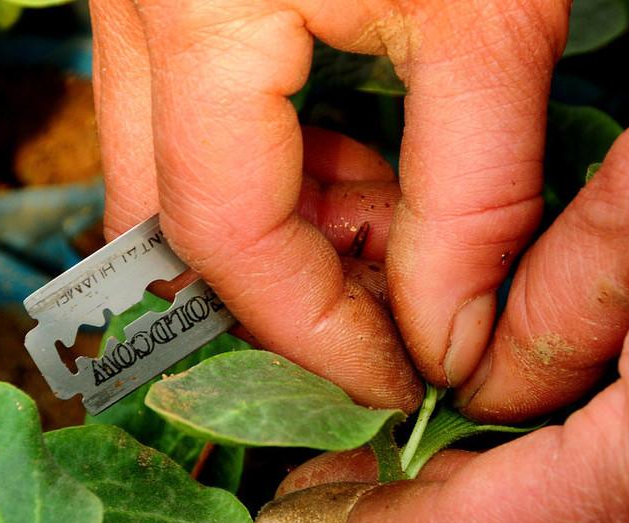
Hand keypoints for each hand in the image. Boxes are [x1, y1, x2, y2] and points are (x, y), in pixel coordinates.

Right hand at [90, 0, 569, 410]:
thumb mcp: (490, 22)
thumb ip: (473, 198)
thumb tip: (450, 344)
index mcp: (197, 11)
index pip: (227, 235)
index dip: (316, 331)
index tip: (399, 381)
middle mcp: (138, 7)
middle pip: (174, 220)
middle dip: (285, 295)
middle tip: (392, 320)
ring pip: (178, 179)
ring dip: (286, 237)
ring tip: (395, 236)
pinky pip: (202, 125)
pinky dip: (284, 176)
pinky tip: (366, 176)